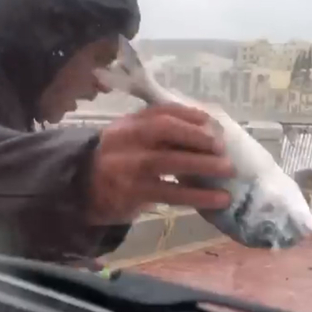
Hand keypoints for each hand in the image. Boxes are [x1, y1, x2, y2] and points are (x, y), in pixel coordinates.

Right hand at [87, 104, 233, 224]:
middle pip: (165, 130)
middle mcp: (126, 139)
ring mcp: (128, 166)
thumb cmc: (119, 162)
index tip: (213, 124)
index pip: (163, 112)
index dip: (191, 116)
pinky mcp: (133, 193)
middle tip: (223, 148)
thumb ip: (159, 131)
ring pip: (169, 161)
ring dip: (203, 165)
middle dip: (198, 136)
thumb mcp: (131, 138)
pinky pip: (171, 193)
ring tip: (228, 170)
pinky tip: (218, 199)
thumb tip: (208, 129)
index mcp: (129, 123)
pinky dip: (198, 196)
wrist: (83, 191)